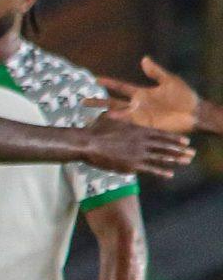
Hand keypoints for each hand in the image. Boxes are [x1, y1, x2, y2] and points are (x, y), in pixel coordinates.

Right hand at [77, 114, 192, 177]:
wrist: (87, 144)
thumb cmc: (95, 130)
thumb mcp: (110, 116)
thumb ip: (122, 113)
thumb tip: (127, 105)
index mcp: (138, 130)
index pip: (161, 135)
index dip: (174, 138)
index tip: (186, 141)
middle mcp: (142, 141)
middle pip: (165, 146)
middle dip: (179, 149)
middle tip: (192, 153)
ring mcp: (138, 153)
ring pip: (161, 157)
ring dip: (175, 159)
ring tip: (186, 162)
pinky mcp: (132, 164)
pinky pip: (150, 168)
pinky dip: (161, 171)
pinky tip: (170, 174)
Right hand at [89, 57, 204, 135]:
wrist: (195, 114)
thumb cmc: (184, 96)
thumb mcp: (170, 81)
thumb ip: (156, 72)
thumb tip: (144, 58)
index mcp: (141, 93)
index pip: (120, 87)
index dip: (108, 83)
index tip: (95, 78)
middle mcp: (137, 106)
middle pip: (113, 103)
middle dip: (98, 102)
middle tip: (82, 101)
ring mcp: (140, 117)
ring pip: (118, 116)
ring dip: (105, 116)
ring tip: (89, 117)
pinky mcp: (145, 127)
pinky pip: (129, 127)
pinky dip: (118, 127)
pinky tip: (107, 127)